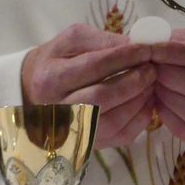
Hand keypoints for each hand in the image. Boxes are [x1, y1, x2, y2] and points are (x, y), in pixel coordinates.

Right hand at [22, 24, 154, 148]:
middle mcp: (58, 108)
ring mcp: (72, 130)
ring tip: (151, 83)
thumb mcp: (72, 41)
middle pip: (102, 98)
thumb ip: (102, 41)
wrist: (33, 90)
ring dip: (139, 101)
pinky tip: (146, 102)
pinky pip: (120, 136)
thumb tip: (134, 45)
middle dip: (134, 81)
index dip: (124, 57)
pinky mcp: (88, 143)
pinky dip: (140, 119)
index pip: (92, 66)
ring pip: (113, 121)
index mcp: (51, 78)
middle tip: (152, 69)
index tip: (146, 50)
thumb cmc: (57, 60)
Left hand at [151, 29, 184, 148]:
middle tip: (148, 67)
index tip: (150, 48)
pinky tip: (158, 100)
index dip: (171, 51)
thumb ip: (182, 41)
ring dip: (164, 94)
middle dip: (165, 74)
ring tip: (153, 83)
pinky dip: (166, 113)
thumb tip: (151, 39)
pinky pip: (184, 128)